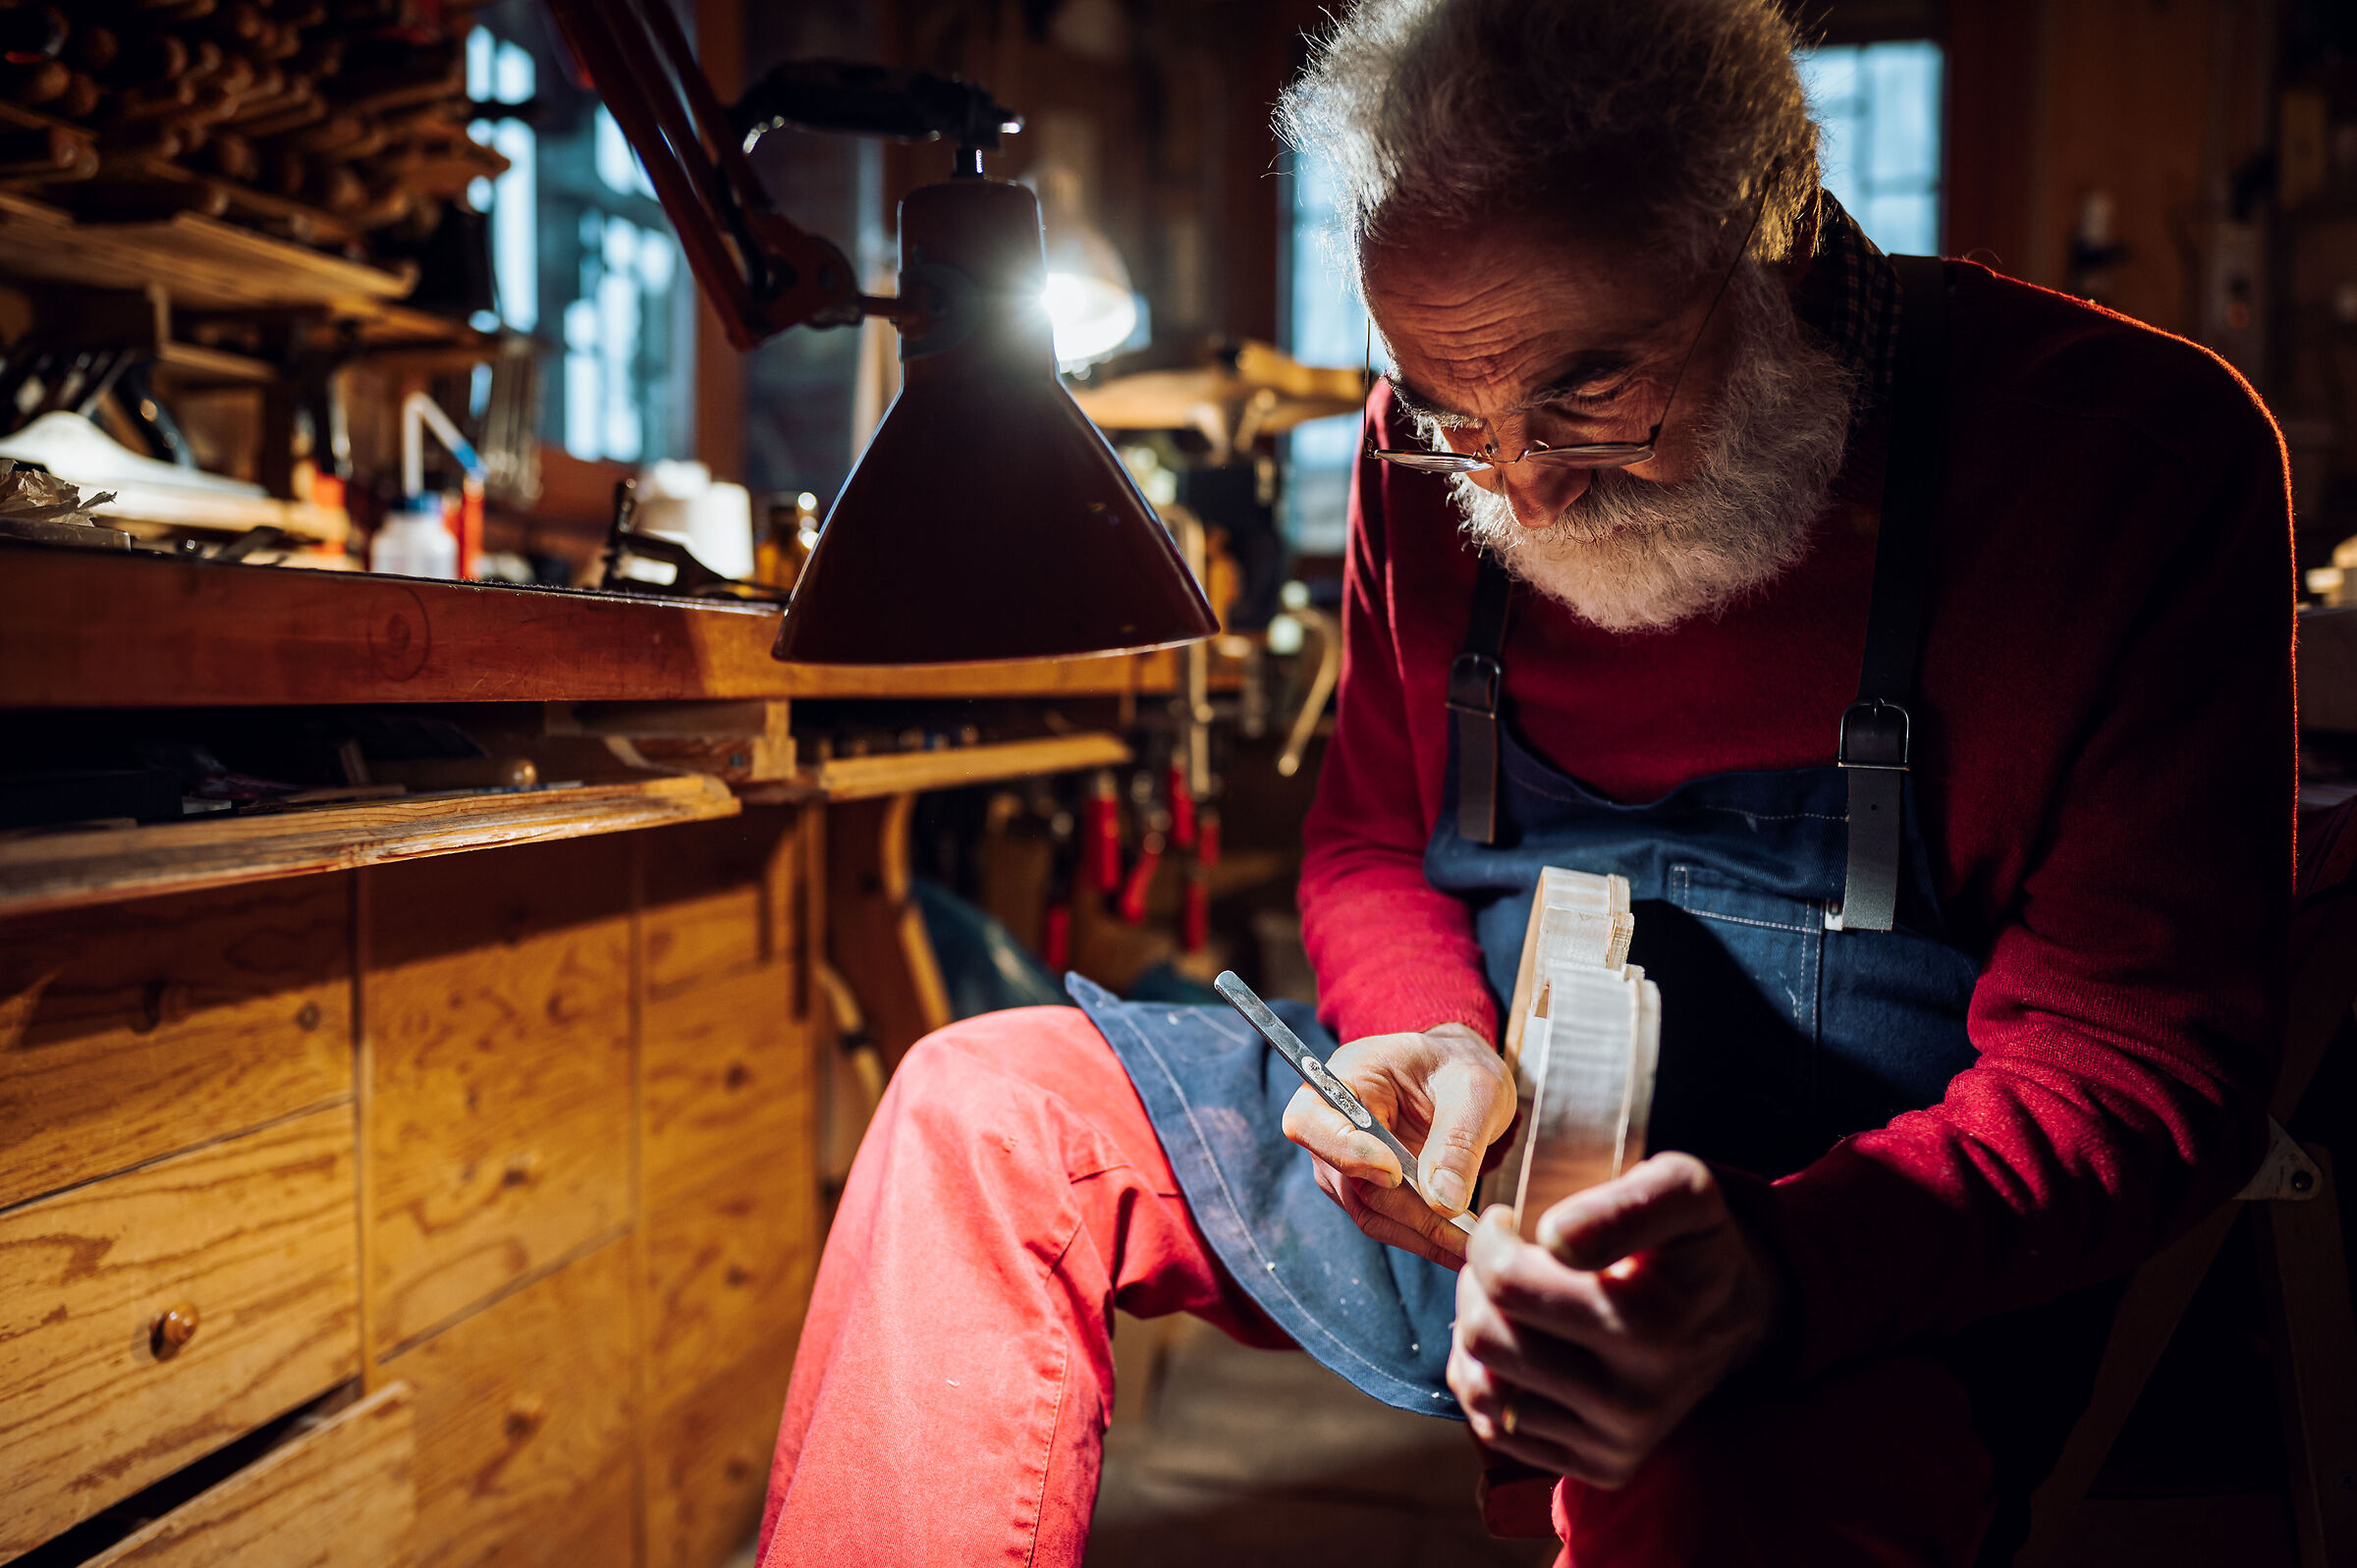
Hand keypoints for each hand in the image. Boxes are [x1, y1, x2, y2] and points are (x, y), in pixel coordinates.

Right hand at [1280, 1023, 1515, 1268]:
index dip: (1346, 1152)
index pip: (1311, 1122)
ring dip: (1420, 1234)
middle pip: (1350, 1181)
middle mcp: (1330, 1126)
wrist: (1461, 1081)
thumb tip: (1443, 1201)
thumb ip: (1457, 1139)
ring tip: (1470, 1246)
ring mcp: (1344, 1164)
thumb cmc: (1459, 1068)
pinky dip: (1423, 1237)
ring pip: (1369, 1212)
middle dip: (1410, 1211)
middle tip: (1465, 1232)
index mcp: (1343, 1080)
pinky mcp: (1366, 1191)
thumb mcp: (1472, 1089)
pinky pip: (1387, 1223)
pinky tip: (1459, 1242)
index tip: (1395, 1172)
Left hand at [1446, 1152, 1788, 1485]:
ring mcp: (1618, 1438)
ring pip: (1483, 1388)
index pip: (1506, 1282)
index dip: (1490, 1238)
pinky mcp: (1604, 1467)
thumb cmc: (1695, 1243)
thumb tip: (1553, 1237)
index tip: (1511, 1220)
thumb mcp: (1683, 1190)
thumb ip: (1623, 1202)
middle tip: (1503, 1257)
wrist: (1741, 1317)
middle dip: (1476, 1285)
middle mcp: (1635, 1394)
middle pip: (1485, 1335)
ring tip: (1506, 1302)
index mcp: (1647, 1321)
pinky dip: (1489, 1383)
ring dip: (1476, 1333)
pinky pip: (1499, 1430)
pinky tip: (1516, 1346)